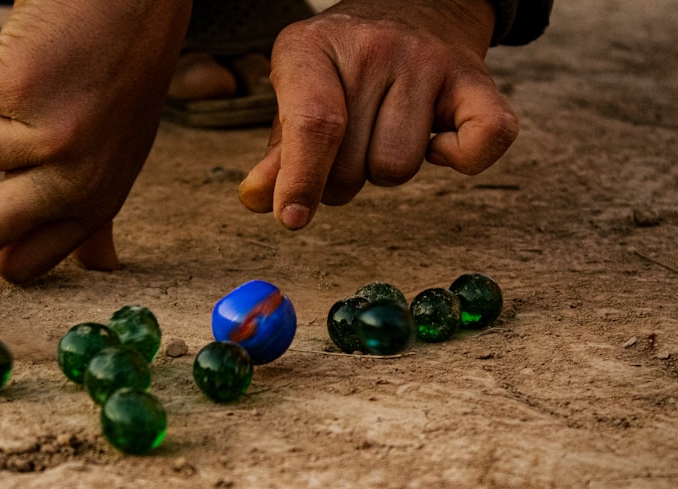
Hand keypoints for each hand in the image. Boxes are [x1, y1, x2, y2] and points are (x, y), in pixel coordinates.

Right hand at [0, 0, 191, 317]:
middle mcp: (77, 180)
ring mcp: (49, 138)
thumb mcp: (115, 154)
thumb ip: (92, 212)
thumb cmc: (117, 76)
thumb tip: (98, 266)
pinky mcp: (19, 91)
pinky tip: (27, 55)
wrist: (132, 1)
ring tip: (29, 84)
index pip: (25, 262)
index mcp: (96, 200)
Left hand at [239, 0, 518, 228]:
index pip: (313, 123)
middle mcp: (374, 46)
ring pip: (399, 168)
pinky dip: (459, 161)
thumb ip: (279, 153)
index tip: (292, 218)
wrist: (412, 9)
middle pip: (354, 166)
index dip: (301, 179)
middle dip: (343, 180)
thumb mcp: (297, 95)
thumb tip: (258, 199)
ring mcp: (429, 59)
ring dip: (387, 171)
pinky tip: (436, 142)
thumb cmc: (342, 69)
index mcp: (312, 47)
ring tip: (383, 134)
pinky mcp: (477, 78)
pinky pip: (480, 147)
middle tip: (347, 149)